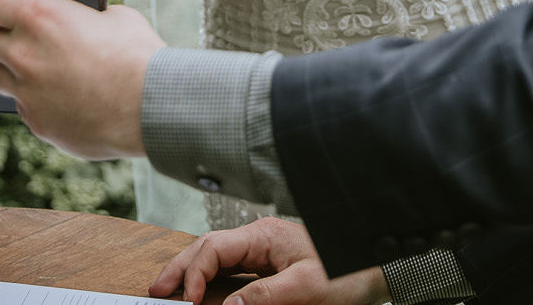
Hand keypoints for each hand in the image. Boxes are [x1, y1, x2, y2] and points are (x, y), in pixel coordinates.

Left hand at [0, 0, 161, 159]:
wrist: (154, 108)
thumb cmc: (138, 53)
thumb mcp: (109, 14)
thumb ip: (80, 13)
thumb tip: (75, 18)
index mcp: (39, 13)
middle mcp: (23, 52)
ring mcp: (26, 91)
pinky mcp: (37, 121)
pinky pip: (18, 102)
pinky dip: (25, 93)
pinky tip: (42, 88)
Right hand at [151, 218, 385, 304]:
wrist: (376, 268)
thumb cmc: (346, 273)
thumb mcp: (306, 288)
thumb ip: (264, 297)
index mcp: (264, 235)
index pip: (214, 248)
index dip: (194, 273)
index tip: (187, 300)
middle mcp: (259, 239)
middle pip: (208, 248)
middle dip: (180, 267)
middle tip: (155, 290)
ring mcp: (263, 251)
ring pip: (216, 257)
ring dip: (191, 271)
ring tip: (167, 288)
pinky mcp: (269, 265)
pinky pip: (231, 268)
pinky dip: (210, 278)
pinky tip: (200, 290)